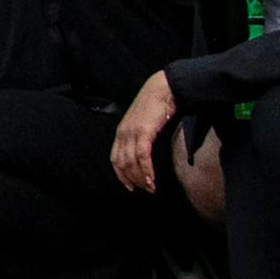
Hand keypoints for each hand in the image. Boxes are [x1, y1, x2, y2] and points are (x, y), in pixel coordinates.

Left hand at [110, 71, 175, 192]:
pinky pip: (142, 156)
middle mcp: (123, 133)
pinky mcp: (144, 131)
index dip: (121, 175)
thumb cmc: (157, 105)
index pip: (115, 159)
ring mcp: (132, 132)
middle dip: (133, 180)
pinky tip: (152, 179)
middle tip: (146, 190)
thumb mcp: (144, 123)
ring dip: (141, 178)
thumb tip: (145, 152)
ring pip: (131, 162)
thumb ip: (142, 136)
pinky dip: (146, 170)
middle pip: (122, 164)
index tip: (131, 187)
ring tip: (151, 188)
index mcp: (121, 131)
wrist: (164, 88)